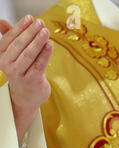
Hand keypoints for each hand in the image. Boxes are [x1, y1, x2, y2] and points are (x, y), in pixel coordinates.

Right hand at [0, 15, 52, 140]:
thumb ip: (10, 37)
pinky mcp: (32, 80)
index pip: (9, 38)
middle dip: (31, 32)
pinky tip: (50, 44)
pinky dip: (45, 54)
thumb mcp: (13, 54)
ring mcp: (19, 73)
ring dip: (38, 41)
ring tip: (46, 31)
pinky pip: (39, 65)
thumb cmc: (21, 70)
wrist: (26, 95)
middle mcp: (7, 64)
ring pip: (29, 54)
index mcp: (1, 55)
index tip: (30, 18)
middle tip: (41, 23)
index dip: (20, 27)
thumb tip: (2, 21)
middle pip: (19, 45)